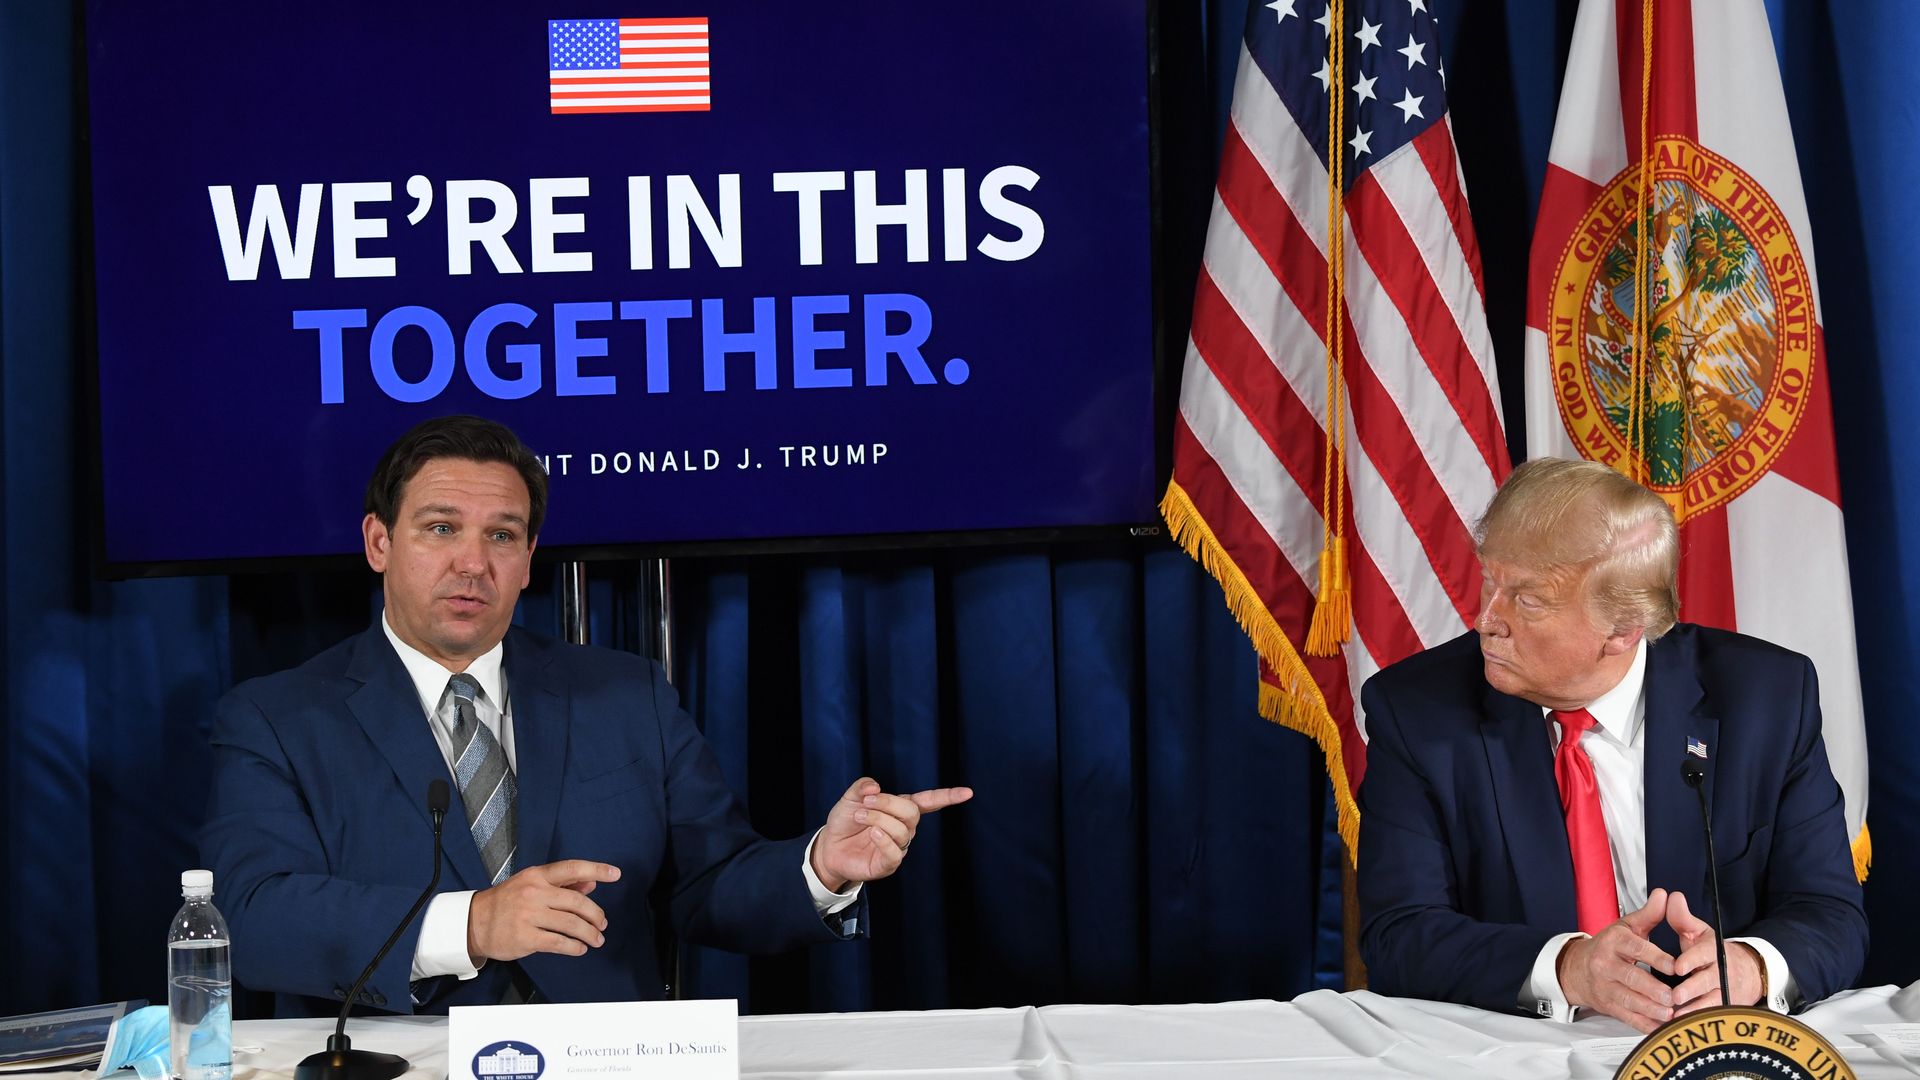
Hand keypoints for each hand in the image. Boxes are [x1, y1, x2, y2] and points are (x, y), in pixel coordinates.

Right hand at [466, 859, 620, 964]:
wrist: (474, 922)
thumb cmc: (505, 902)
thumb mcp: (531, 884)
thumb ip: (562, 884)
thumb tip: (590, 884)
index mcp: (537, 876)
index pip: (573, 868)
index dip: (597, 870)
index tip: (615, 874)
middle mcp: (535, 893)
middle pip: (578, 902)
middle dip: (596, 915)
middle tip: (602, 923)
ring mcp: (530, 916)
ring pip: (572, 924)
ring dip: (590, 934)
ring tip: (596, 939)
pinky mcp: (526, 938)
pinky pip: (559, 943)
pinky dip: (575, 947)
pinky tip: (580, 948)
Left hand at [810, 777, 972, 891]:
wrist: (829, 847)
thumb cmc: (846, 821)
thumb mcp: (851, 798)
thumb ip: (862, 787)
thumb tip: (875, 786)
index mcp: (900, 809)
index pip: (929, 801)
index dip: (948, 797)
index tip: (967, 792)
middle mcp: (904, 828)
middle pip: (911, 813)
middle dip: (888, 803)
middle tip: (866, 802)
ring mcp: (898, 847)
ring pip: (901, 830)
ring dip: (878, 819)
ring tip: (859, 816)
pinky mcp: (888, 864)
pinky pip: (894, 853)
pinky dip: (883, 840)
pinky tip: (871, 833)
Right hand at [1556, 888, 1678, 1032]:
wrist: (1577, 969)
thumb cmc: (1609, 947)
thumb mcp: (1626, 927)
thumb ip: (1649, 914)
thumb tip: (1665, 895)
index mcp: (1613, 941)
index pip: (1636, 949)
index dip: (1656, 958)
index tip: (1675, 966)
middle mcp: (1605, 964)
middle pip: (1630, 977)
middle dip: (1653, 989)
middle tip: (1673, 996)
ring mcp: (1605, 987)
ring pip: (1628, 1000)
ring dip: (1650, 1009)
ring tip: (1670, 1013)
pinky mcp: (1608, 1006)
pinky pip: (1627, 1017)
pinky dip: (1644, 1024)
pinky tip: (1660, 1026)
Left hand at [1667, 891, 1764, 1011]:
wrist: (1747, 971)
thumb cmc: (1712, 952)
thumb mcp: (1698, 932)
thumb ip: (1682, 917)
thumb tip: (1671, 897)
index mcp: (1713, 950)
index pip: (1704, 954)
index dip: (1692, 960)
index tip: (1677, 966)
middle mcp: (1721, 971)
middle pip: (1708, 981)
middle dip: (1692, 988)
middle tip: (1675, 995)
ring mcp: (1725, 991)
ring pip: (1713, 1002)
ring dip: (1695, 1009)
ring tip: (1676, 1015)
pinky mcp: (1727, 1007)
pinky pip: (1714, 1016)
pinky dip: (1700, 1021)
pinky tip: (1684, 1025)